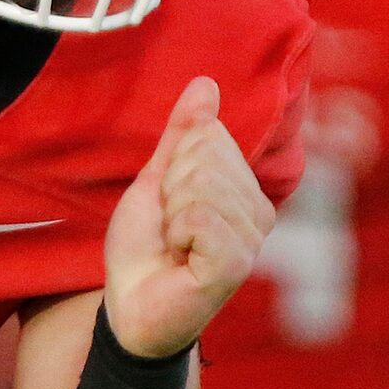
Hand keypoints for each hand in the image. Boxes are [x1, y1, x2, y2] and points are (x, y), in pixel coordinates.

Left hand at [103, 77, 275, 359]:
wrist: (130, 304)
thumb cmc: (145, 247)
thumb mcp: (157, 180)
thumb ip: (182, 135)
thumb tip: (206, 83)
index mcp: (244, 188)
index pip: (208, 136)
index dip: (172, 166)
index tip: (169, 203)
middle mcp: (258, 211)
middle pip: (206, 156)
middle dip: (170, 190)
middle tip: (169, 228)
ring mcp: (251, 239)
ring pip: (202, 185)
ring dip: (171, 215)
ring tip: (175, 244)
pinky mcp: (236, 264)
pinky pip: (199, 216)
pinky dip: (176, 233)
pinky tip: (180, 259)